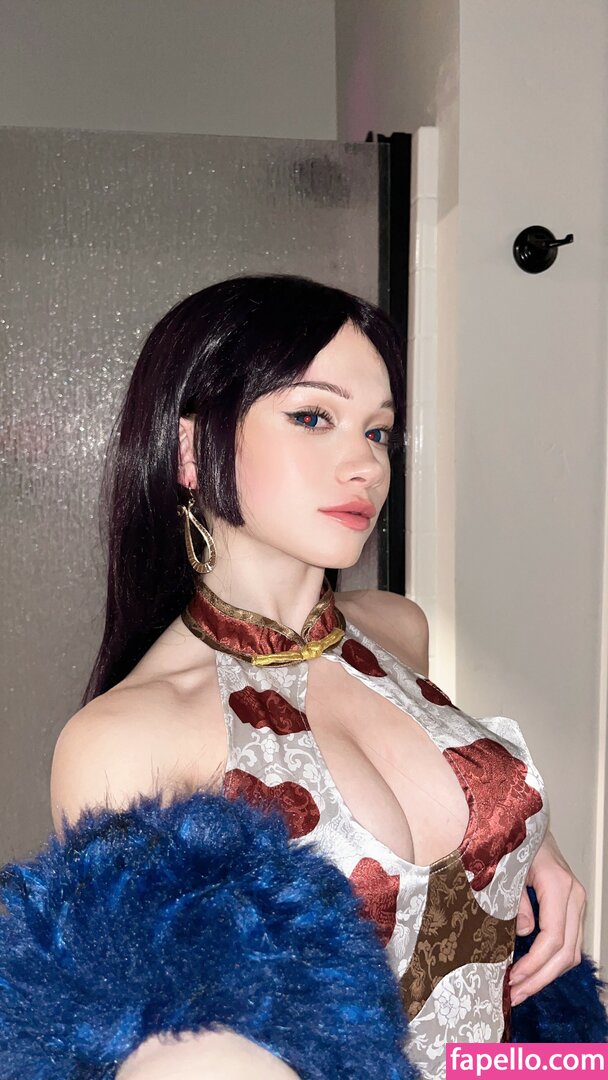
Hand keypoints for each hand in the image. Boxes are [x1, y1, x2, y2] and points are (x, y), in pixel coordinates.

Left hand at [509, 829, 585, 1005]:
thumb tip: (522, 933)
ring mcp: (576, 903)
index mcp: (558, 885)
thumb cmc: (516, 840)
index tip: (513, 978)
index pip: (553, 937)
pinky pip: (568, 943)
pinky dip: (551, 962)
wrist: (530, 824)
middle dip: (539, 978)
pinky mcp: (571, 908)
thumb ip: (515, 900)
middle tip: (513, 994)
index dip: (534, 963)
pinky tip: (530, 972)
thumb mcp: (508, 867)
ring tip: (519, 990)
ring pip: (571, 952)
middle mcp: (574, 896)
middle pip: (566, 952)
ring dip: (546, 975)